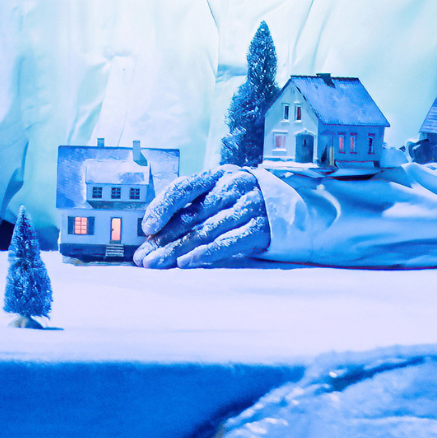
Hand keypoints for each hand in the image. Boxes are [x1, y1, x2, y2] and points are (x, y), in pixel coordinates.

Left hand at [134, 166, 269, 268]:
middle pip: (191, 215)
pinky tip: (186, 263)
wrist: (292, 207)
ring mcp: (248, 207)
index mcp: (218, 174)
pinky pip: (227, 243)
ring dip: (177, 250)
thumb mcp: (221, 191)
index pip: (184, 187)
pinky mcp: (260, 229)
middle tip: (144, 257)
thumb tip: (153, 229)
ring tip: (157, 263)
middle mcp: (233, 187)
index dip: (163, 207)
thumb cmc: (244, 201)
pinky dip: (205, 254)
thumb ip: (193, 204)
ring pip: (205, 231)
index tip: (147, 228)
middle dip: (163, 238)